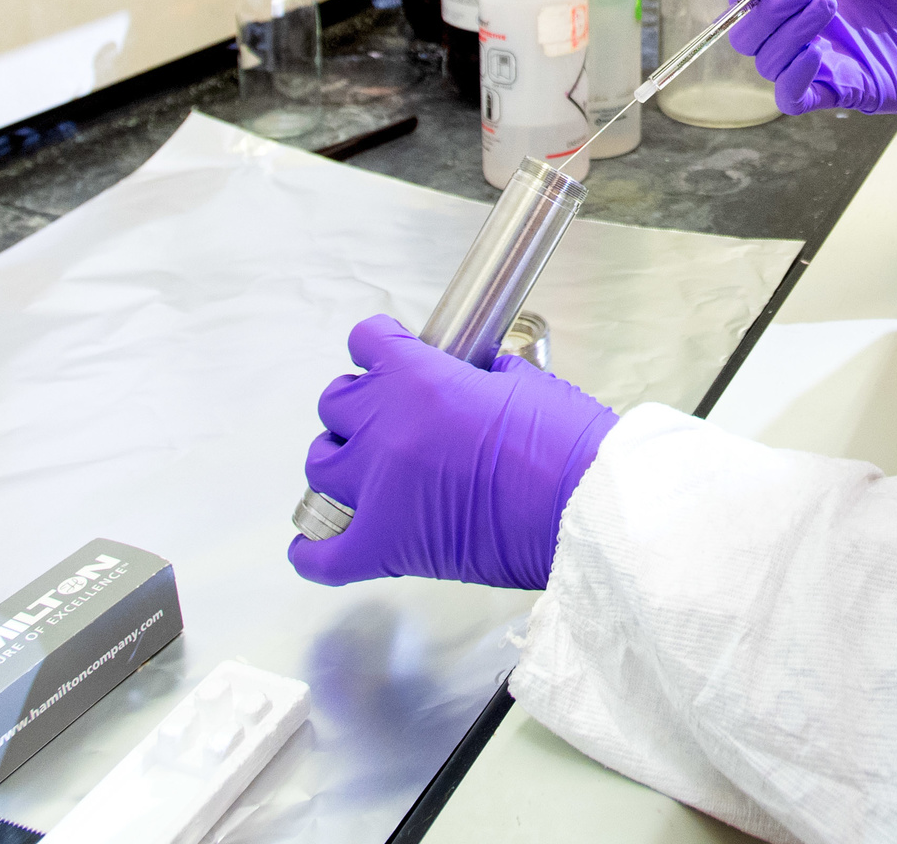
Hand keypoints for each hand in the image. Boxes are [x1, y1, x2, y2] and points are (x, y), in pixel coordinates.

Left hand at [286, 314, 616, 589]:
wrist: (583, 511)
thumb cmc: (568, 447)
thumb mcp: (525, 382)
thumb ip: (480, 375)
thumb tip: (474, 378)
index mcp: (420, 379)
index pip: (366, 341)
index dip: (378, 345)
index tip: (386, 351)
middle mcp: (387, 428)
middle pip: (335, 402)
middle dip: (357, 404)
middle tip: (383, 414)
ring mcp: (379, 489)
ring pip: (319, 464)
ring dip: (338, 461)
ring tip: (362, 468)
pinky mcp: (384, 547)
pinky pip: (323, 555)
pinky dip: (314, 550)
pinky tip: (318, 543)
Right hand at [726, 0, 896, 123]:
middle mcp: (793, 32)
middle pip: (744, 30)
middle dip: (767, 8)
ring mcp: (809, 64)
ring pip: (766, 59)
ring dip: (789, 33)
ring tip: (829, 7)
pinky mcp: (829, 93)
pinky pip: (790, 97)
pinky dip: (794, 78)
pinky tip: (816, 55)